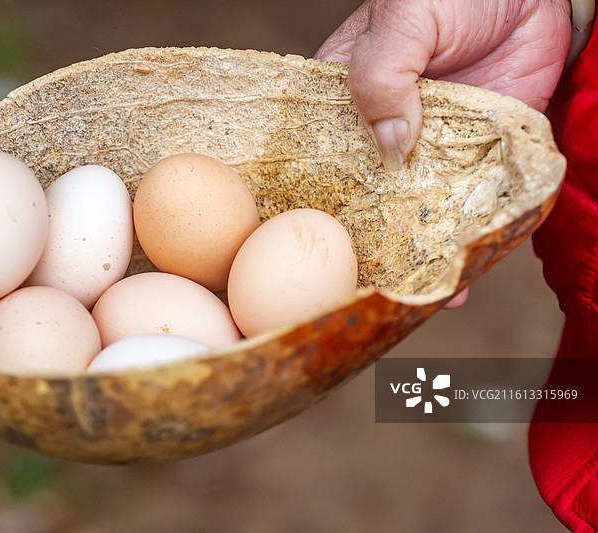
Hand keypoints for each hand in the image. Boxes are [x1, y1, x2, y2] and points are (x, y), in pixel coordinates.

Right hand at [315, 0, 570, 307]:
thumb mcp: (404, 19)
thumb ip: (382, 75)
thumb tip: (390, 146)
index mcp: (348, 98)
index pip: (319, 155)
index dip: (312, 199)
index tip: (309, 245)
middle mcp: (384, 129)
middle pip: (365, 195)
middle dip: (365, 241)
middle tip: (365, 285)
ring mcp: (431, 147)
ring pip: (414, 208)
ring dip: (414, 251)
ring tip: (414, 291)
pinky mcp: (476, 155)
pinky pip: (466, 203)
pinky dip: (463, 238)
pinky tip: (460, 279)